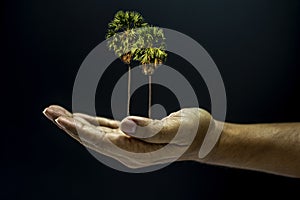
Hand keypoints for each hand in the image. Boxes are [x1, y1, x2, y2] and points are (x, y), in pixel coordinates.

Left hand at [43, 105, 213, 167]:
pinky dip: (91, 123)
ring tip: (56, 112)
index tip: (60, 118)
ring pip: (96, 134)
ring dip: (76, 123)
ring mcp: (128, 145)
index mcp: (137, 153)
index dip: (81, 130)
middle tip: (48, 111)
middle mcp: (128, 152)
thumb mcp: (176, 129)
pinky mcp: (131, 137)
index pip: (102, 142)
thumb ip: (151, 130)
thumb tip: (125, 124)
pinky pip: (106, 130)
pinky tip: (80, 118)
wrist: (202, 139)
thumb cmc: (193, 132)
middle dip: (69, 125)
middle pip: (92, 139)